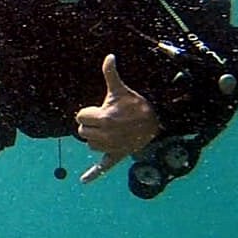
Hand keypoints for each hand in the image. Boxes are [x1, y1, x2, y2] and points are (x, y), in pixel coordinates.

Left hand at [76, 54, 159, 182]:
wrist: (158, 121)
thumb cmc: (137, 104)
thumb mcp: (122, 90)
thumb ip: (111, 74)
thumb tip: (109, 56)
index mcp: (104, 118)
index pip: (80, 116)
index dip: (88, 112)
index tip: (101, 109)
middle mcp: (105, 134)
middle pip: (81, 131)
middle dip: (90, 125)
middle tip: (106, 120)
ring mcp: (110, 147)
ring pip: (89, 144)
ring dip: (95, 138)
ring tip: (110, 130)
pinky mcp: (116, 156)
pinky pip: (103, 168)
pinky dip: (93, 174)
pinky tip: (83, 181)